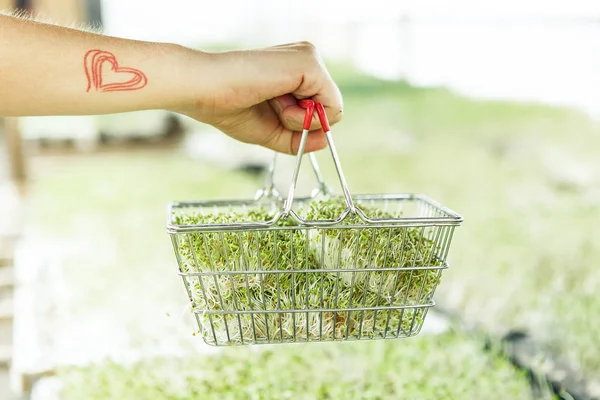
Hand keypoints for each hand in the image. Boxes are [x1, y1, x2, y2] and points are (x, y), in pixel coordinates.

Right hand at [173, 42, 343, 154]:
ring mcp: (309, 57)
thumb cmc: (230, 107)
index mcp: (296, 71)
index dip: (302, 125)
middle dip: (300, 122)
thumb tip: (325, 141)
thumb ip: (299, 137)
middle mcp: (306, 60)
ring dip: (298, 119)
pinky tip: (277, 99)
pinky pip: (330, 106)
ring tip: (270, 100)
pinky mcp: (310, 61)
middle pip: (329, 110)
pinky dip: (303, 116)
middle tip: (270, 106)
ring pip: (331, 109)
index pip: (321, 108)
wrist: (206, 90)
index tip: (274, 115)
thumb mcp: (271, 130)